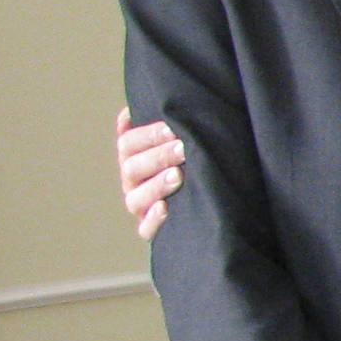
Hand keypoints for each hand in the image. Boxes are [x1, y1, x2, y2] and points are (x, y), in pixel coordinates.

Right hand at [116, 106, 182, 239]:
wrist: (213, 204)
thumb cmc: (193, 165)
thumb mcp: (179, 144)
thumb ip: (164, 129)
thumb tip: (137, 109)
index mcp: (134, 158)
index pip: (128, 143)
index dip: (147, 135)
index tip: (172, 128)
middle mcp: (133, 183)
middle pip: (132, 168)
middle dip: (159, 156)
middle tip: (183, 148)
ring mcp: (141, 207)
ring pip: (136, 198)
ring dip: (156, 185)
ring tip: (178, 175)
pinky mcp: (151, 230)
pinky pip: (146, 229)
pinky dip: (154, 220)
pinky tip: (165, 208)